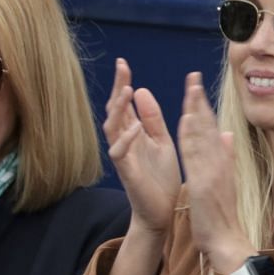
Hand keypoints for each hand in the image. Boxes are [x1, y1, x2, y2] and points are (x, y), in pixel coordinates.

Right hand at [104, 59, 181, 232]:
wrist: (163, 211)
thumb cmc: (161, 177)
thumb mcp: (160, 141)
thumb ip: (151, 118)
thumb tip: (140, 90)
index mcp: (134, 133)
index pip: (125, 104)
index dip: (123, 84)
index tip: (124, 63)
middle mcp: (124, 142)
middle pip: (115, 110)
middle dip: (118, 88)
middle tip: (122, 67)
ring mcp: (123, 157)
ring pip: (111, 128)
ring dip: (118, 109)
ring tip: (126, 90)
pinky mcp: (126, 173)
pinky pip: (119, 153)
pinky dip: (126, 139)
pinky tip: (135, 126)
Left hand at [176, 73, 244, 269]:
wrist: (227, 240)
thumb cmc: (222, 215)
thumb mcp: (226, 181)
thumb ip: (227, 156)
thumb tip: (229, 134)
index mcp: (221, 162)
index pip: (212, 130)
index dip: (203, 109)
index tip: (197, 89)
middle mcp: (218, 163)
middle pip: (208, 128)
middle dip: (199, 102)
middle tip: (194, 78)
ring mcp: (212, 171)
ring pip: (202, 136)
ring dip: (195, 111)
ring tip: (190, 89)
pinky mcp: (203, 182)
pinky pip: (195, 155)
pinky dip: (191, 136)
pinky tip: (185, 120)